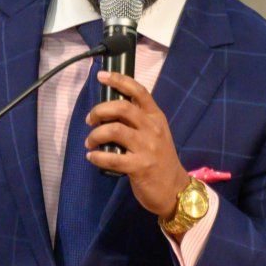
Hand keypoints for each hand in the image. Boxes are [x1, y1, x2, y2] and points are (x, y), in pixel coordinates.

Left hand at [85, 71, 191, 221]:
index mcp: (156, 117)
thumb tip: (108, 111)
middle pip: (122, 107)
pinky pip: (112, 159)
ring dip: (95, 135)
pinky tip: (92, 158)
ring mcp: (148, 148)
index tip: (101, 76)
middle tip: (90, 120)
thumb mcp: (155, 134)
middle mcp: (153, 129)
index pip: (139, 91)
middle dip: (100, 110)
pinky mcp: (140, 167)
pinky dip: (97, 157)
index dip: (119, 80)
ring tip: (89, 143)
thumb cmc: (160, 160)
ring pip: (115, 130)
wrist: (175, 190)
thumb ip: (138, 121)